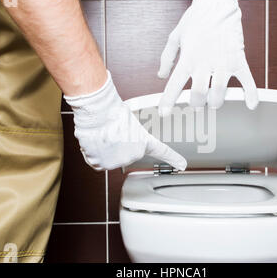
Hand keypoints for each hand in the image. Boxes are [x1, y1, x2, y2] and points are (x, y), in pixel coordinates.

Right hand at [65, 71, 186, 170]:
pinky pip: (97, 162)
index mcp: (143, 141)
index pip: (162, 151)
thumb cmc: (111, 112)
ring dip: (104, 150)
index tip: (182, 165)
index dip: (173, 159)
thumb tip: (121, 133)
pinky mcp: (103, 164)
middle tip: (111, 134)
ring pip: (109, 159)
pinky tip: (96, 143)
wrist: (98, 115)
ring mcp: (118, 162)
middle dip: (116, 147)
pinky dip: (94, 154)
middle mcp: (133, 155)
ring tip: (103, 136)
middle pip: (124, 154)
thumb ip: (129, 133)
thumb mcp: (128, 119)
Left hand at [158, 0, 258, 115]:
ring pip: (220, 93)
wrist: (218, 3)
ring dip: (216, 102)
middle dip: (197, 104)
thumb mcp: (175, 37)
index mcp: (187, 58)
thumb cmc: (196, 19)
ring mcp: (223, 62)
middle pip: (199, 95)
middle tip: (197, 105)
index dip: (168, 101)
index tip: (164, 113)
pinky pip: (247, 80)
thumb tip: (161, 75)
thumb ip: (167, 58)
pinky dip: (251, 94)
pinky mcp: (238, 60)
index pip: (175, 85)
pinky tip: (251, 105)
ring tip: (214, 102)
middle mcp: (205, 63)